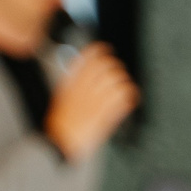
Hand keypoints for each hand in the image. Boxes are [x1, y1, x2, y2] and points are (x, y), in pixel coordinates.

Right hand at [47, 45, 138, 161]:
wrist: (61, 142)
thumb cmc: (60, 123)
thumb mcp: (62, 97)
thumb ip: (74, 84)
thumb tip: (84, 74)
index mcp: (71, 83)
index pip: (87, 58)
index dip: (99, 50)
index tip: (106, 49)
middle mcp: (84, 88)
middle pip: (106, 66)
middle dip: (115, 67)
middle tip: (118, 73)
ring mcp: (96, 101)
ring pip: (117, 80)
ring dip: (123, 83)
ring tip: (123, 89)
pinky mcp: (106, 114)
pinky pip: (124, 99)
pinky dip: (129, 98)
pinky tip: (129, 100)